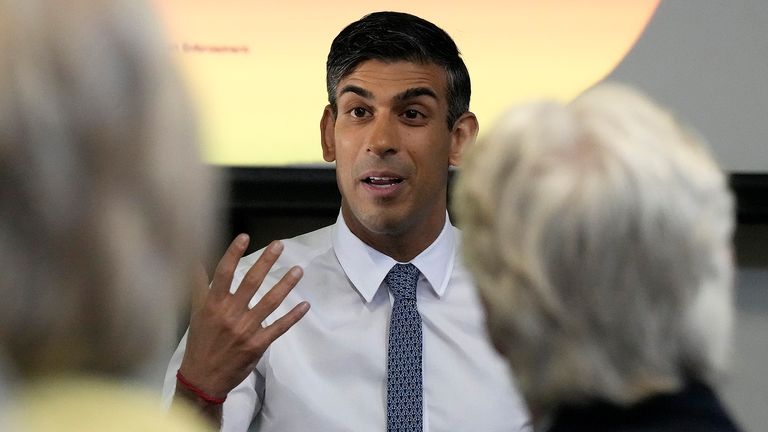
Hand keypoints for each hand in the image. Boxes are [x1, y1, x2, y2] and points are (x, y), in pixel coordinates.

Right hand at [178, 234, 309, 399]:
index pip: (224, 274)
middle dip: (266, 262)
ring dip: (285, 285)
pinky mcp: (258, 344)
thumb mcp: (195, 313)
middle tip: (280, 245)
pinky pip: (279, 327)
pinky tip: (305, 305)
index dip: (233, 254)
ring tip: (298, 270)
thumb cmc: (200, 343)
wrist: (203, 378)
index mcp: (213, 304)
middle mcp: (230, 314)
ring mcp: (246, 329)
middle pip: (251, 282)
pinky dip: (293, 316)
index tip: (245, 237)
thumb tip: (194, 262)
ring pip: (270, 302)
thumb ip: (197, 287)